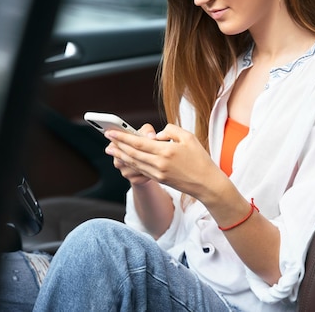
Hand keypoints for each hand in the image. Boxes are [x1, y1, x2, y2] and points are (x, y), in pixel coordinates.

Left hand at [104, 124, 227, 200]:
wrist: (206, 184)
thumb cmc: (200, 158)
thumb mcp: (189, 137)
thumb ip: (170, 130)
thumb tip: (156, 135)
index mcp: (166, 150)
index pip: (139, 143)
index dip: (122, 137)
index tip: (111, 132)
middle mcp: (159, 163)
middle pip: (133, 153)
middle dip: (117, 146)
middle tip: (107, 139)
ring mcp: (158, 173)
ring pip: (135, 162)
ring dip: (121, 155)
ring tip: (111, 149)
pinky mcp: (159, 179)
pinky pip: (141, 170)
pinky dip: (131, 163)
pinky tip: (125, 159)